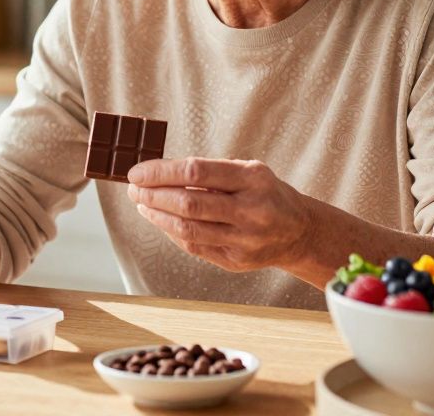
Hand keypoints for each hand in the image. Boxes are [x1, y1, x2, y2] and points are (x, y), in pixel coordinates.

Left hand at [126, 158, 311, 272]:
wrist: (299, 232)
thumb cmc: (264, 194)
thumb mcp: (248, 171)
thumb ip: (210, 172)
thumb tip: (159, 173)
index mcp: (253, 179)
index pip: (196, 172)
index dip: (161, 172)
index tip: (137, 172)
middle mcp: (251, 210)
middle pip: (189, 203)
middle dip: (153, 195)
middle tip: (134, 189)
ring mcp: (244, 239)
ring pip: (188, 229)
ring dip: (157, 216)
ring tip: (142, 204)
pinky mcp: (236, 261)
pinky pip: (195, 246)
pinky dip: (172, 232)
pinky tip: (160, 220)